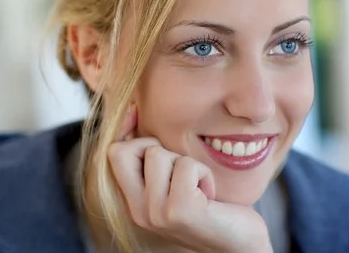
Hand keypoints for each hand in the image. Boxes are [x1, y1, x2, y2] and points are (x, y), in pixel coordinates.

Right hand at [108, 105, 272, 252]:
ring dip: (185, 161)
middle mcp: (139, 210)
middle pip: (121, 151)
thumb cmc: (211, 208)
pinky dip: (204, 173)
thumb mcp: (174, 182)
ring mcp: (157, 213)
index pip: (109, 156)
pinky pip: (186, 166)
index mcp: (134, 202)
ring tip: (197, 184)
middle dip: (151, 145)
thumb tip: (133, 110)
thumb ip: (153, 159)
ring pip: (157, 154)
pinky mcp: (179, 211)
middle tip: (178, 165)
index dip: (122, 130)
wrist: (239, 247)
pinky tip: (210, 194)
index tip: (137, 113)